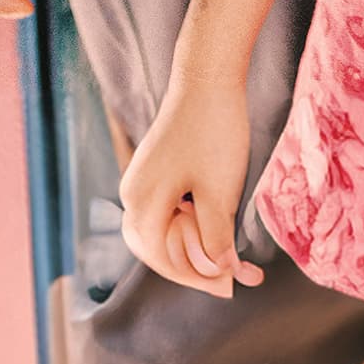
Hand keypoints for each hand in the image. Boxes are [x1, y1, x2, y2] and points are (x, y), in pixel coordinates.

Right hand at [118, 76, 263, 297]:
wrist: (208, 77)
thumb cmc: (214, 132)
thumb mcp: (219, 191)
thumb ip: (215, 237)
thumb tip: (220, 271)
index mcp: (142, 203)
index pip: (162, 259)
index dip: (197, 277)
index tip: (230, 286)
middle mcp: (133, 193)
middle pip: (155, 248)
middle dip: (191, 265)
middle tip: (227, 277)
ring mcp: (141, 179)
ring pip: (160, 229)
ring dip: (189, 245)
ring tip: (222, 255)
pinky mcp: (155, 166)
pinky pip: (165, 208)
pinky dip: (186, 222)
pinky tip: (210, 224)